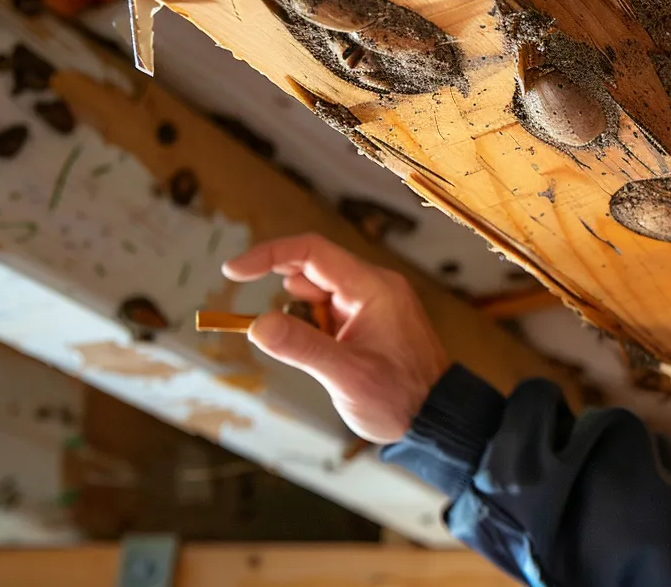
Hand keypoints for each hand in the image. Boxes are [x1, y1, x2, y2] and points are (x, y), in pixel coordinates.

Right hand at [223, 234, 448, 443]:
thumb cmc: (402, 398)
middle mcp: (374, 286)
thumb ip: (302, 347)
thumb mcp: (346, 376)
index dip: (268, 255)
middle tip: (295, 340)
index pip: (311, 252)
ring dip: (305, 320)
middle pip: (312, 270)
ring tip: (330, 358)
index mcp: (373, 288)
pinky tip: (334, 359)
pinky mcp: (369, 319)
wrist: (436, 418)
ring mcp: (373, 302)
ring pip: (317, 293)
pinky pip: (330, 312)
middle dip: (290, 301)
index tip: (233, 271)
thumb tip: (258, 325)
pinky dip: (318, 330)